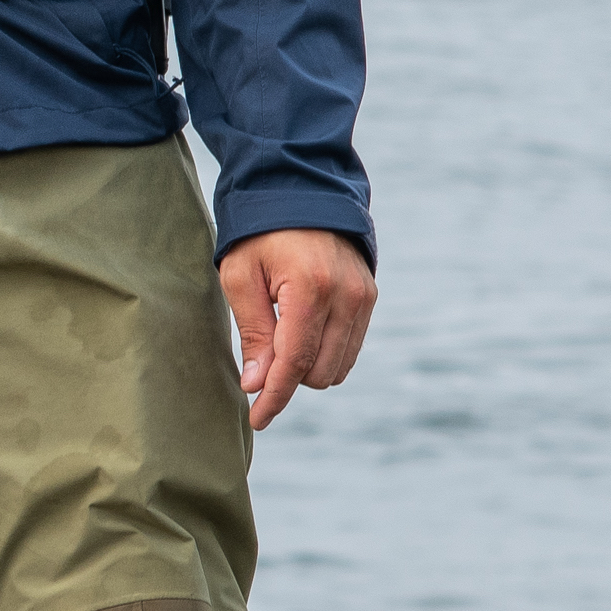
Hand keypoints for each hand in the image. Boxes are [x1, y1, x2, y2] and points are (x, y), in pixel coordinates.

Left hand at [221, 228, 375, 429]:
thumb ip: (252, 332)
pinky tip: (301, 335)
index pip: (294, 362)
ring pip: (338, 366)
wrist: (301, 191)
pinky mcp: (370, 298)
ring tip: (278, 339)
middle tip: (259, 359)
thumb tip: (256, 384)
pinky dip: (325, 354)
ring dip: (307, 369)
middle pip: (319, 371)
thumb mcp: (241, 275)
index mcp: (311, 288)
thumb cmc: (259, 232)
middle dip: (287, 378)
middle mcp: (346, 296)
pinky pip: (350, 348)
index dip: (275, 396)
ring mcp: (364, 298)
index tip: (257, 419)